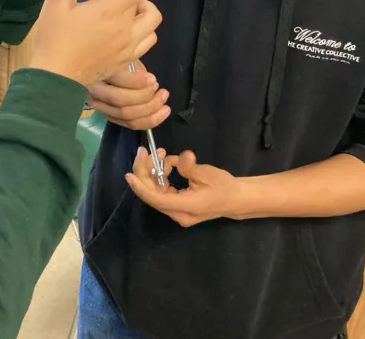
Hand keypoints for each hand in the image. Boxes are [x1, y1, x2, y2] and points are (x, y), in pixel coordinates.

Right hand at [29, 0, 160, 86]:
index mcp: (111, 10)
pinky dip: (139, 35)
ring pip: (151, 28)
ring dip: (139, 16)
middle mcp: (125, 29)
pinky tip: (118, 34)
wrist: (55, 75)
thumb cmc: (54, 36)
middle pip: (149, 7)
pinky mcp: (124, 62)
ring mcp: (127, 48)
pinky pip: (144, 45)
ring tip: (116, 16)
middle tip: (105, 0)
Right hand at [86, 63, 170, 129]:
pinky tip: (161, 113)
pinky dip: (148, 121)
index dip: (136, 81)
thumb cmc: (116, 59)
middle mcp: (94, 90)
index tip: (152, 79)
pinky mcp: (110, 116)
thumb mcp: (125, 56)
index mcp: (96, 70)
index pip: (116, 78)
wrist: (103, 70)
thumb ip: (133, 64)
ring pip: (125, 115)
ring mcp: (100, 106)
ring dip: (149, 110)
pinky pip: (129, 123)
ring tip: (164, 101)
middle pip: (119, 100)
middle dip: (144, 97)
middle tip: (161, 90)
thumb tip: (148, 80)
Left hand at [126, 148, 246, 226]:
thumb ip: (189, 167)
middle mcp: (177, 213)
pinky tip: (168, 164)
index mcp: (185, 207)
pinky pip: (162, 191)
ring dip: (154, 172)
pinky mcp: (177, 206)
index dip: (140, 187)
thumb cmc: (223, 186)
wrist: (235, 199)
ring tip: (163, 154)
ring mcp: (177, 212)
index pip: (156, 199)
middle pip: (152, 194)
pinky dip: (161, 177)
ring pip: (156, 192)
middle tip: (145, 151)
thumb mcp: (207, 173)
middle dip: (145, 172)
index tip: (129, 175)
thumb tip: (181, 157)